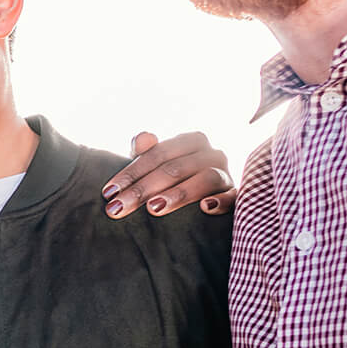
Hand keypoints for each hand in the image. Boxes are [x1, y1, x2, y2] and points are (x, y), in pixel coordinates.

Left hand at [101, 131, 234, 218]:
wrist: (212, 197)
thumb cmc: (177, 178)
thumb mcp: (160, 165)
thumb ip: (147, 152)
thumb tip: (141, 139)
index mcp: (191, 141)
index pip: (157, 154)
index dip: (131, 173)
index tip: (108, 192)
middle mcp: (212, 154)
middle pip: (175, 169)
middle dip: (143, 190)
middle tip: (118, 208)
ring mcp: (227, 174)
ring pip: (204, 178)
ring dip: (179, 193)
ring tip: (154, 209)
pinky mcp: (238, 195)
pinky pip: (234, 196)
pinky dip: (221, 201)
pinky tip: (205, 208)